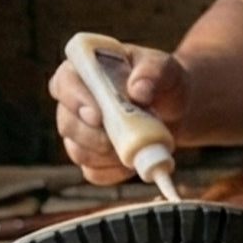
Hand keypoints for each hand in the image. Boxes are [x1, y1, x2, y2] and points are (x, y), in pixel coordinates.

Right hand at [48, 42, 189, 185]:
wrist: (178, 112)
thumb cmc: (166, 83)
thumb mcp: (167, 69)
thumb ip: (155, 71)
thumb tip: (138, 90)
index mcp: (86, 71)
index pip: (64, 82)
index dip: (75, 100)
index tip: (97, 115)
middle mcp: (76, 102)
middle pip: (67, 123)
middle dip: (92, 136)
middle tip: (120, 139)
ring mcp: (82, 133)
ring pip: (78, 151)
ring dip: (106, 155)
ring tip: (136, 146)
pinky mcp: (93, 158)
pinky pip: (93, 172)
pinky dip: (115, 171)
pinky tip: (133, 161)